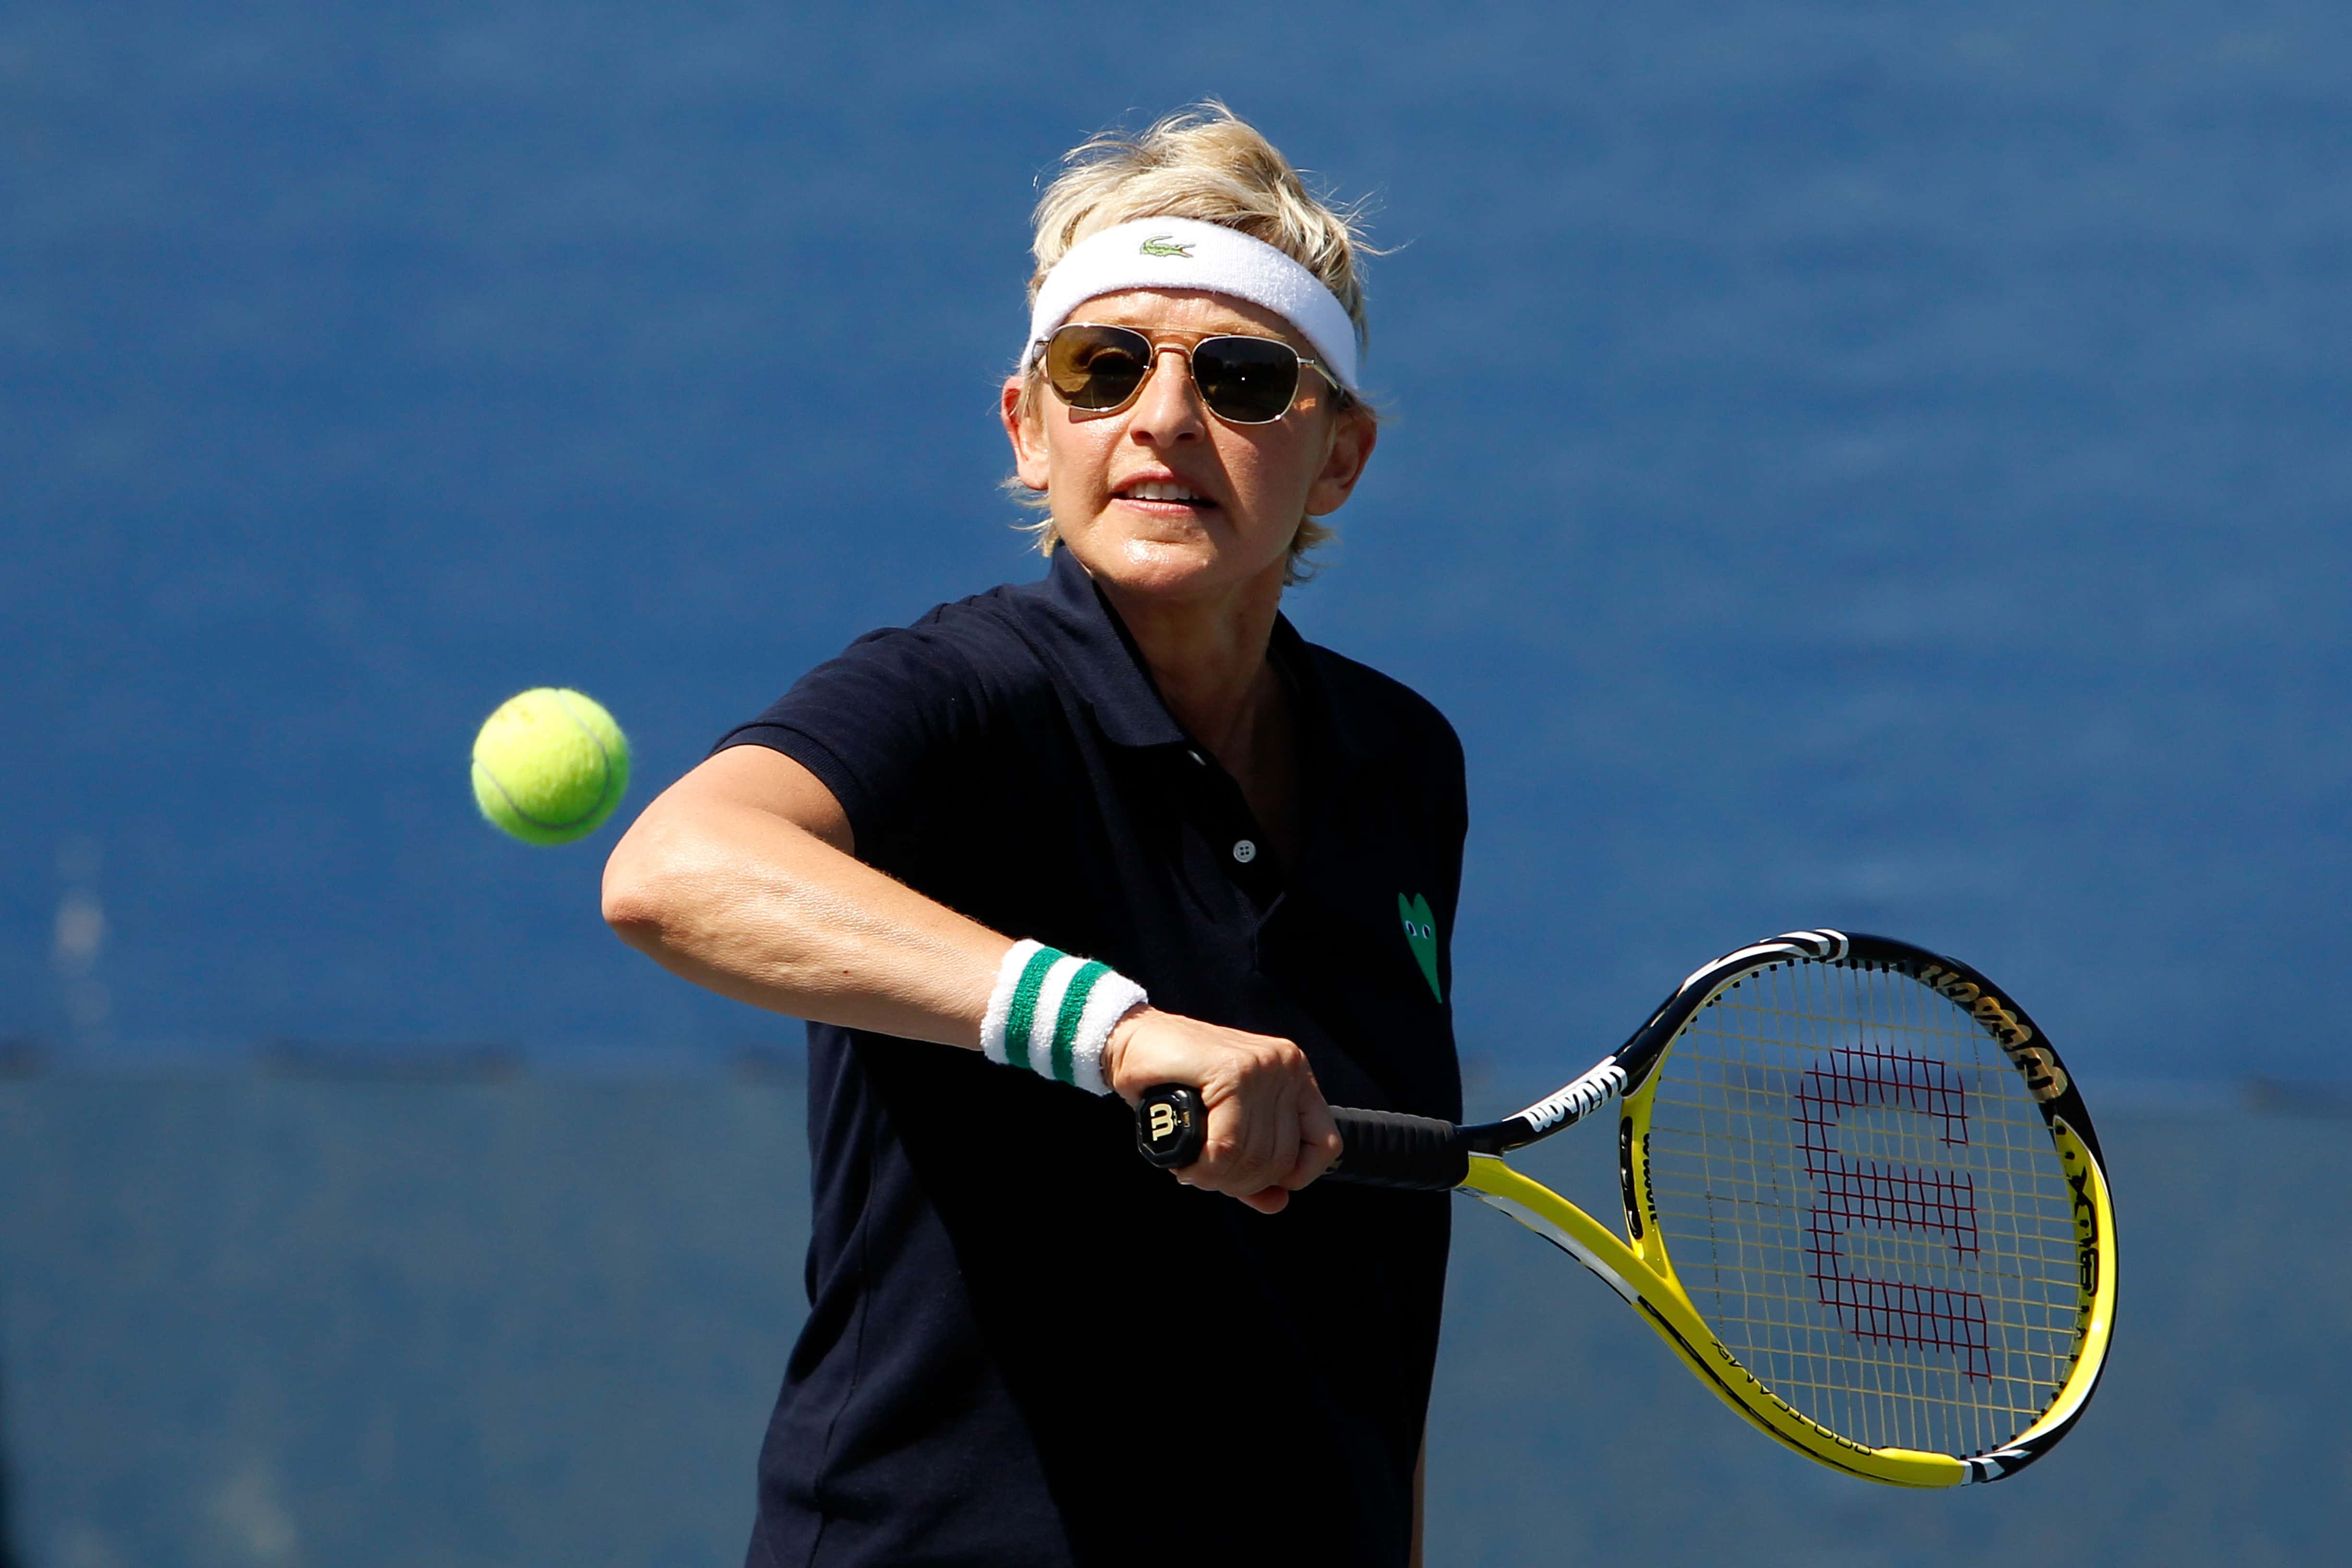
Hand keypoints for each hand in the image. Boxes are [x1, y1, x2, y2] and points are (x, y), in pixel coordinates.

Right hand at [1101, 1007, 1340, 1213]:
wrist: (1132, 1042)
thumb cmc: (1176, 1086)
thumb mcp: (1225, 1130)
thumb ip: (1253, 1166)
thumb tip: (1278, 1203)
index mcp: (1294, 1076)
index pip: (1324, 1145)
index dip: (1290, 1176)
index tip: (1252, 1179)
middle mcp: (1287, 1068)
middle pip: (1282, 1159)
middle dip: (1238, 1182)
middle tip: (1204, 1175)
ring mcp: (1263, 1066)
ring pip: (1253, 1157)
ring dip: (1215, 1177)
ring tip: (1191, 1167)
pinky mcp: (1233, 1070)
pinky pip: (1226, 1146)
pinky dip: (1201, 1167)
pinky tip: (1186, 1162)